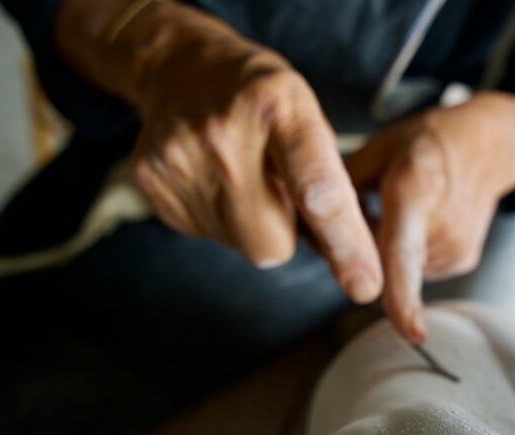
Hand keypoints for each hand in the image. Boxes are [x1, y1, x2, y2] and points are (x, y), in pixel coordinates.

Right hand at [57, 0, 382, 302]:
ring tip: (241, 178)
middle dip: (285, 234)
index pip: (318, 189)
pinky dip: (219, 220)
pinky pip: (206, 235)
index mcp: (279, 105)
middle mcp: (224, 131)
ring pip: (238, 244)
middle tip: (277, 192)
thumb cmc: (261, 102)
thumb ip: (330, 183)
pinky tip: (213, 181)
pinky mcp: (150, 180)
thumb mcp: (308, 118)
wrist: (181, 70)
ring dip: (251, 225)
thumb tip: (354, 259)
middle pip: (271, 243)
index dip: (345, 242)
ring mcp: (179, 157)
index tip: (364, 284)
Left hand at [348, 92, 514, 341]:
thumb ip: (343, 192)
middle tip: (379, 206)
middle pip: (383, 264)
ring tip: (409, 208)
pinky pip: (417, 268)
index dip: (404, 296)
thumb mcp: (378, 149)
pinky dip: (411, 252)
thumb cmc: (428, 143)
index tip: (411, 333)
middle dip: (365, 249)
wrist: (489, 145)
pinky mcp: (461, 261)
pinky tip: (424, 219)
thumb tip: (312, 229)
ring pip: (399, 269)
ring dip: (389, 249)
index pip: (404, 252)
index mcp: (414, 191)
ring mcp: (455, 248)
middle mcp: (439, 226)